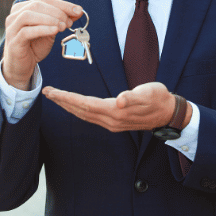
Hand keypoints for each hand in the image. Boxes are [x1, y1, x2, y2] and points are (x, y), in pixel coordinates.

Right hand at [3, 0, 82, 89]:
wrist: (22, 66)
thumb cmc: (35, 46)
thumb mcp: (51, 31)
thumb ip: (62, 20)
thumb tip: (77, 11)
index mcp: (23, 8)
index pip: (45, 0)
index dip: (63, 4)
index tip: (78, 10)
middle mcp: (15, 15)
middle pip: (37, 5)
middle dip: (57, 12)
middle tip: (69, 22)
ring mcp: (12, 27)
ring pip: (29, 15)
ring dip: (50, 19)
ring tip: (63, 26)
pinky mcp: (13, 41)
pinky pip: (27, 31)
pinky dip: (43, 29)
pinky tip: (54, 31)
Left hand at [42, 82, 176, 131]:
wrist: (169, 112)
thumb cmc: (159, 98)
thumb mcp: (149, 93)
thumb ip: (134, 97)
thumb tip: (120, 101)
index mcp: (116, 112)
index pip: (85, 104)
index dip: (68, 98)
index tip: (53, 91)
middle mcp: (111, 121)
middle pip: (80, 111)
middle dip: (62, 102)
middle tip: (46, 92)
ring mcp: (112, 123)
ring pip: (84, 115)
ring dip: (68, 106)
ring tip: (55, 97)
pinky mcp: (114, 122)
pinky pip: (90, 117)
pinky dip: (78, 110)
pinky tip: (73, 106)